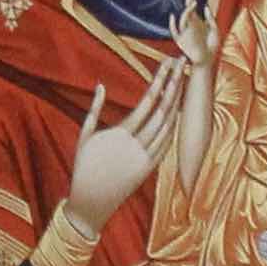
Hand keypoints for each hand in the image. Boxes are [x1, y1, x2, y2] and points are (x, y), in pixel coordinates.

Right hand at [65, 64, 186, 230]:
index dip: (159, 83)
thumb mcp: (85, 135)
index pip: (146, 103)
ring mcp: (147, 157)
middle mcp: (138, 145)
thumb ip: (94, 109)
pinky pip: (168, 143)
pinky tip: (177, 111)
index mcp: (120, 134)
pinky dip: (174, 125)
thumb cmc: (84, 165)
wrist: (93, 200)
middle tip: (180, 65)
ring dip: (177, 103)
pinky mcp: (152, 168)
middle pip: (163, 110)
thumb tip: (101, 85)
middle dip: (173, 85)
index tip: (166, 66)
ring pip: (169, 126)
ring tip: (182, 82)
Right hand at [169, 0, 219, 71]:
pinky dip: (172, 24)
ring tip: (193, 4)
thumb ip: (211, 19)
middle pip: (187, 9)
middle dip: (187, 0)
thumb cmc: (211, 46)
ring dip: (187, 11)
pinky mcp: (181, 39)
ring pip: (183, 19)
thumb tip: (205, 6)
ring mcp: (184, 31)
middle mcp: (189, 24)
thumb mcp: (215, 31)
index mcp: (196, 21)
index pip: (191, 6)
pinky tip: (173, 16)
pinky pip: (174, 31)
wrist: (207, 60)